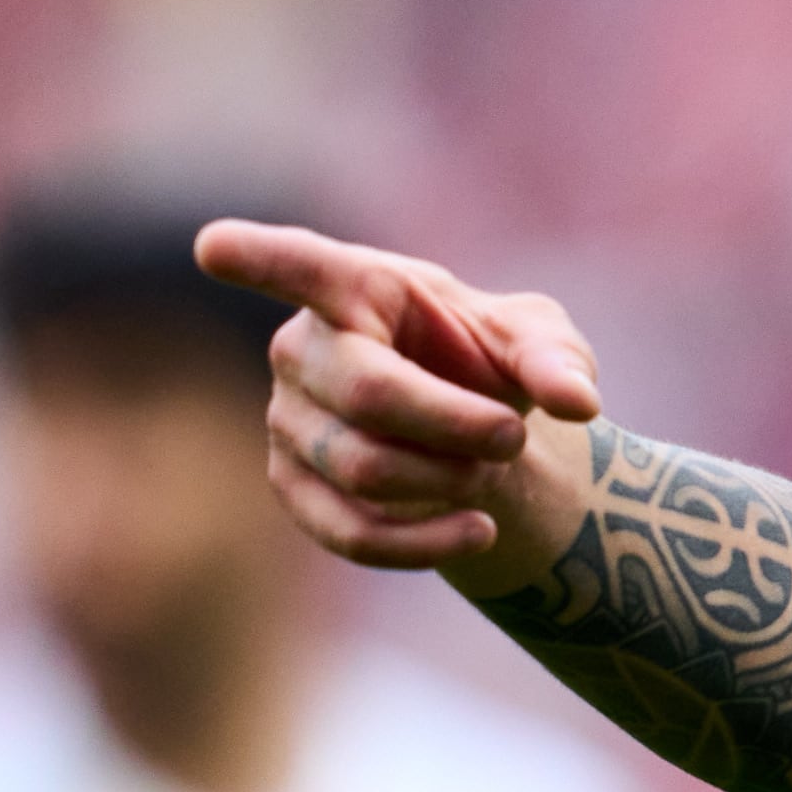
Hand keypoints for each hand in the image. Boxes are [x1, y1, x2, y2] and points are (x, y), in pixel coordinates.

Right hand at [201, 219, 606, 587]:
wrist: (479, 435)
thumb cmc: (493, 362)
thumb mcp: (540, 344)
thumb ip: (558, 359)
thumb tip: (578, 400)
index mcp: (358, 286)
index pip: (301, 266)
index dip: (257, 258)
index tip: (213, 247)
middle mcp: (303, 347)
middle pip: (368, 393)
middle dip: (457, 426)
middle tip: (514, 436)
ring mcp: (287, 419)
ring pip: (363, 468)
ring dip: (449, 481)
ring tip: (489, 472)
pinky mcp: (294, 487)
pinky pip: (349, 532)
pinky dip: (426, 544)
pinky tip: (477, 532)